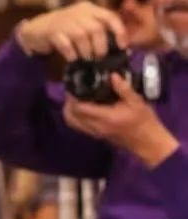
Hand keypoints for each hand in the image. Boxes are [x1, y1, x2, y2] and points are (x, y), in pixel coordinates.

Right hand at [18, 1, 125, 59]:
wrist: (36, 29)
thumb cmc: (66, 30)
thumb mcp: (84, 25)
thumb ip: (101, 32)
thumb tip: (122, 49)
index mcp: (89, 9)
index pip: (110, 16)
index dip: (120, 32)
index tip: (122, 47)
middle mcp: (78, 12)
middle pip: (96, 29)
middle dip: (100, 46)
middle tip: (99, 57)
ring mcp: (63, 20)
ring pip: (81, 36)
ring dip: (86, 51)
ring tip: (86, 59)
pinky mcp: (51, 31)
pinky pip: (65, 44)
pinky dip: (71, 54)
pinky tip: (72, 58)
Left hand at [64, 76, 179, 165]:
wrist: (149, 143)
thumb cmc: (144, 122)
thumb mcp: (137, 102)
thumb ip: (124, 89)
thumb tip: (112, 75)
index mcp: (105, 117)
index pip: (79, 108)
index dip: (72, 96)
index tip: (73, 84)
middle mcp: (96, 127)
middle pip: (70, 115)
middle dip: (68, 102)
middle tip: (73, 89)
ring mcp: (94, 133)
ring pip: (72, 122)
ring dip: (70, 110)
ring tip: (76, 97)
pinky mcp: (96, 136)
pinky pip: (78, 126)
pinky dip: (75, 116)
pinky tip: (83, 106)